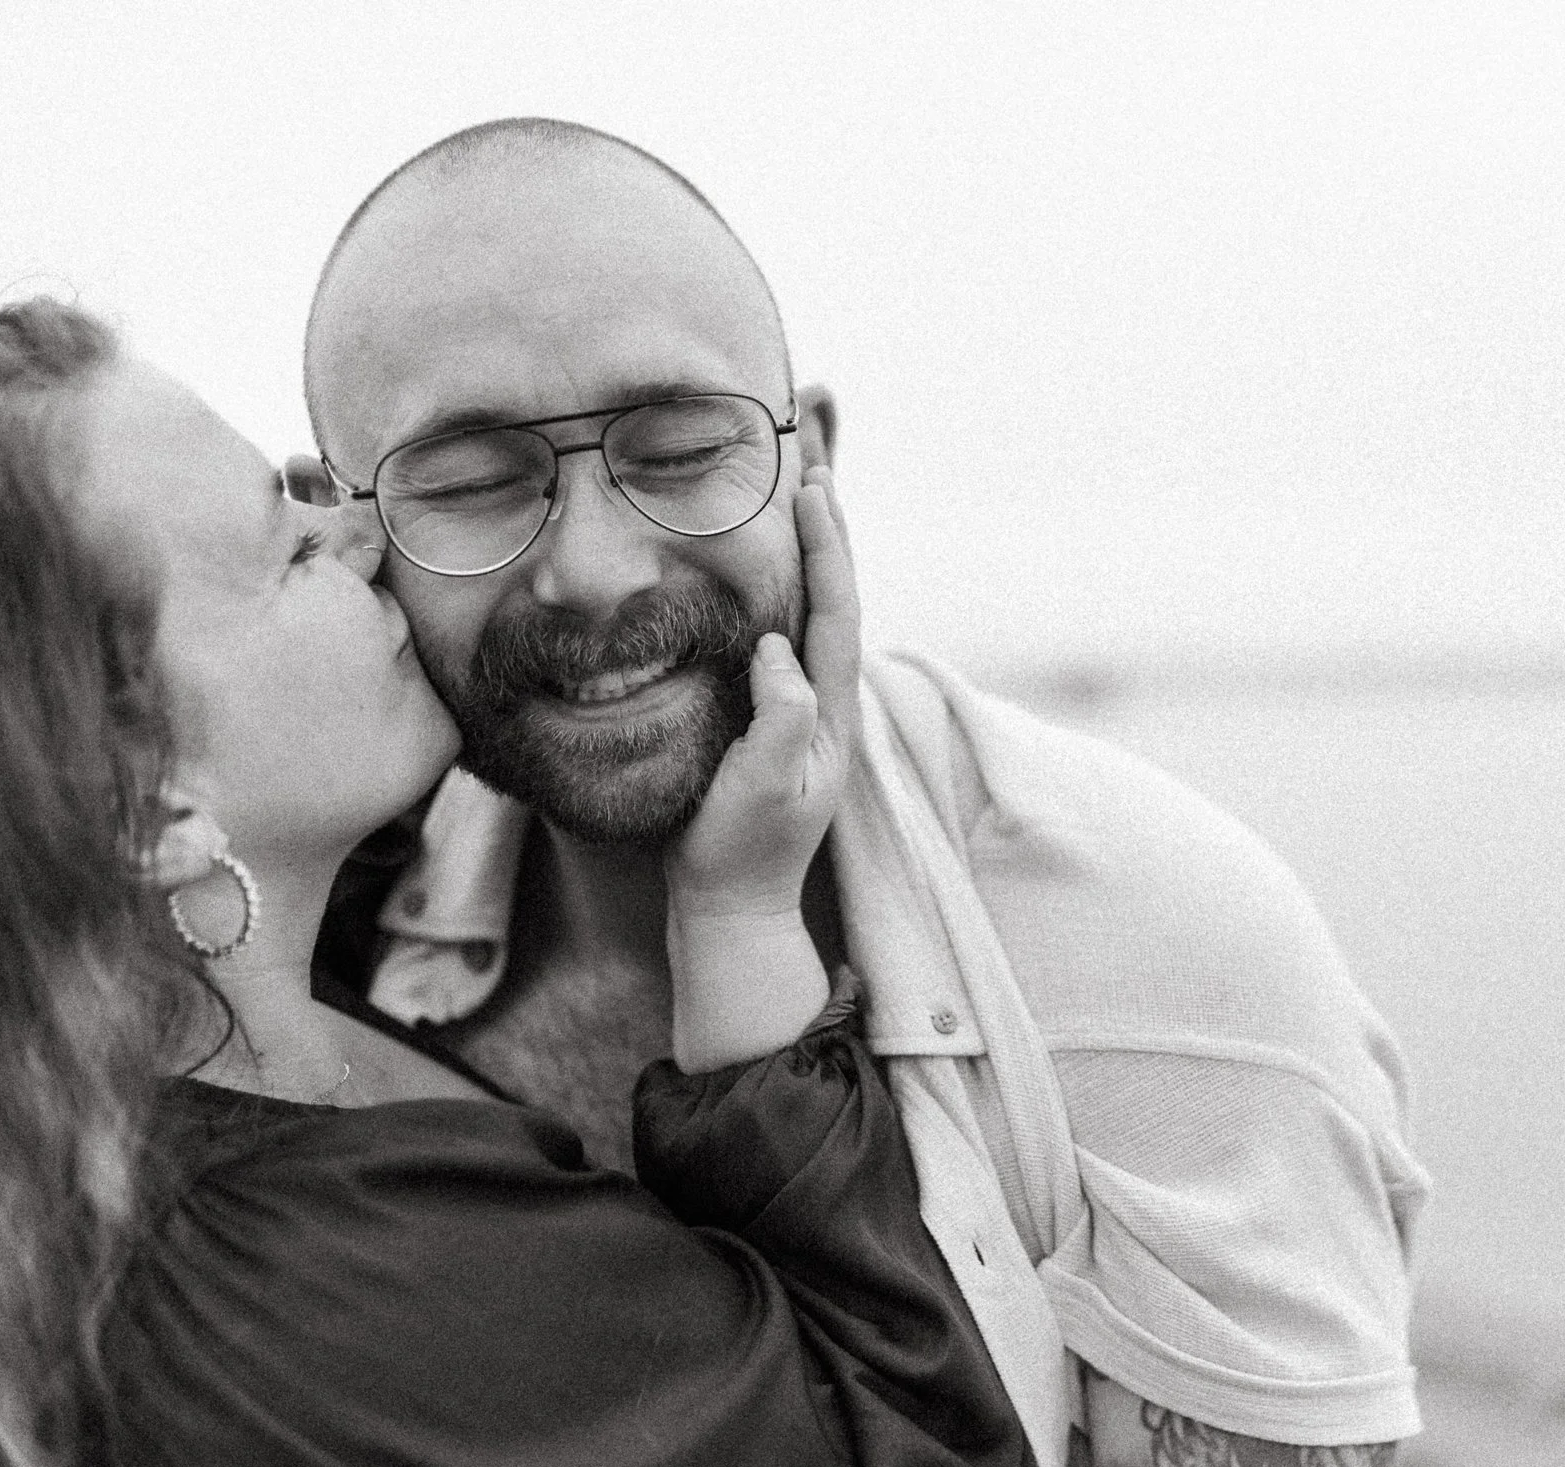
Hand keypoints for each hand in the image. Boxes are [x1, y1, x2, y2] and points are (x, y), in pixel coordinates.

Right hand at [662, 467, 860, 1068]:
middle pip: (831, 598)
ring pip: (806, 613)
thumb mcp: (765, 790)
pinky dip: (772, 590)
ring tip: (794, 490)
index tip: (816, 488)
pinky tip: (753, 569)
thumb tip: (777, 649)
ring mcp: (796, 713)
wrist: (728, 910)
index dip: (828, 549)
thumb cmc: (742, 853)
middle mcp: (822, 704)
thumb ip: (781, 721)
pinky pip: (776, 638)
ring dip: (803, 552)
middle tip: (815, 459)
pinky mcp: (766, 722)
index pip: (836, 612)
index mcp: (830, 713)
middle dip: (826, 530)